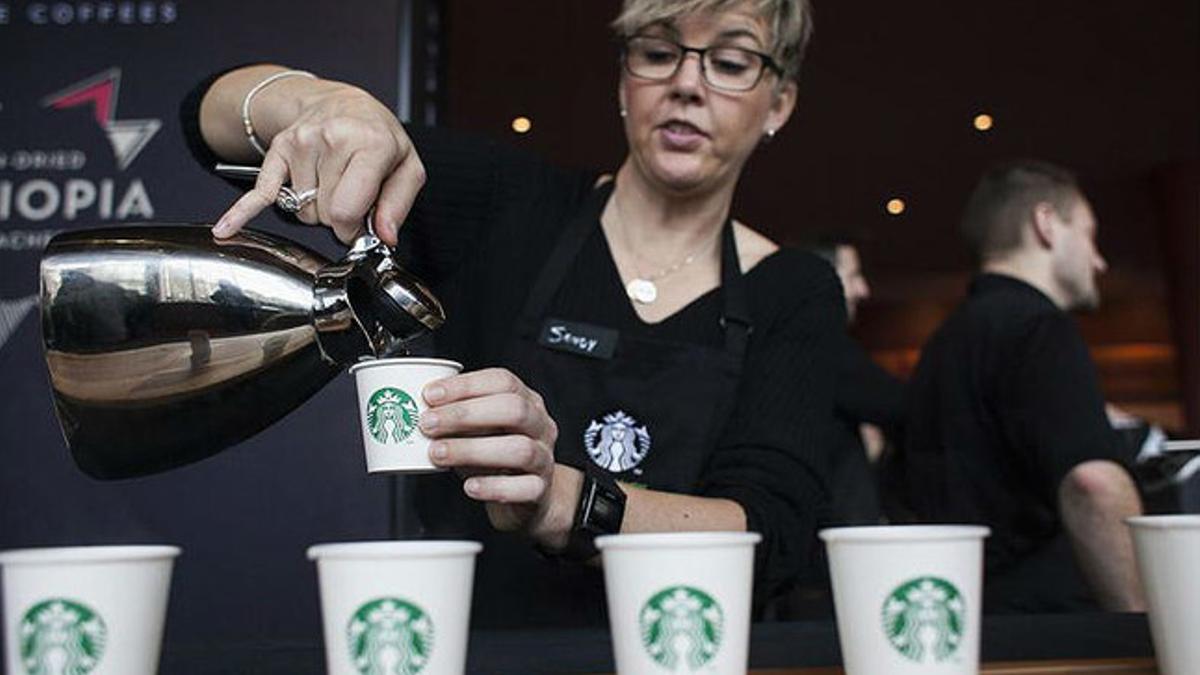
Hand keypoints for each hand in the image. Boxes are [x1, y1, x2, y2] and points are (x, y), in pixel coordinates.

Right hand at [212, 82, 423, 245]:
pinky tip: (226, 228)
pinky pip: (259, 191)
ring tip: (331, 181)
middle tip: (349, 195)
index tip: (358, 226)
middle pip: (323, 214)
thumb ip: (398, 205)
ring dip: (314, 207)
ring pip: (300, 210)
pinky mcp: (279, 150)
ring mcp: (301, 143)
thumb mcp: (406, 166)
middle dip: (336, 217)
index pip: (346, 210)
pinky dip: (241, 212)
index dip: (351, 230)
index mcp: (371, 144)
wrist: (342, 103)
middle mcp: (332, 139)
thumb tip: (384, 237)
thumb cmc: (377, 137)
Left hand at [421, 368, 578, 547]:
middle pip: (514, 409)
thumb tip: (419, 409)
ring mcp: (545, 458)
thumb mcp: (477, 431)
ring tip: (438, 453)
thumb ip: (457, 419)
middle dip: (465, 414)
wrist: (526, 499)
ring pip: (520, 449)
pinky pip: (524, 488)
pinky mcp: (541, 490)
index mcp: (527, 401)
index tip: (430, 395)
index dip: (465, 386)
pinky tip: (470, 486)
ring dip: (472, 449)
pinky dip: (494, 487)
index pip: (503, 381)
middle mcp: (541, 426)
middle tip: (428, 423)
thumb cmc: (495, 458)